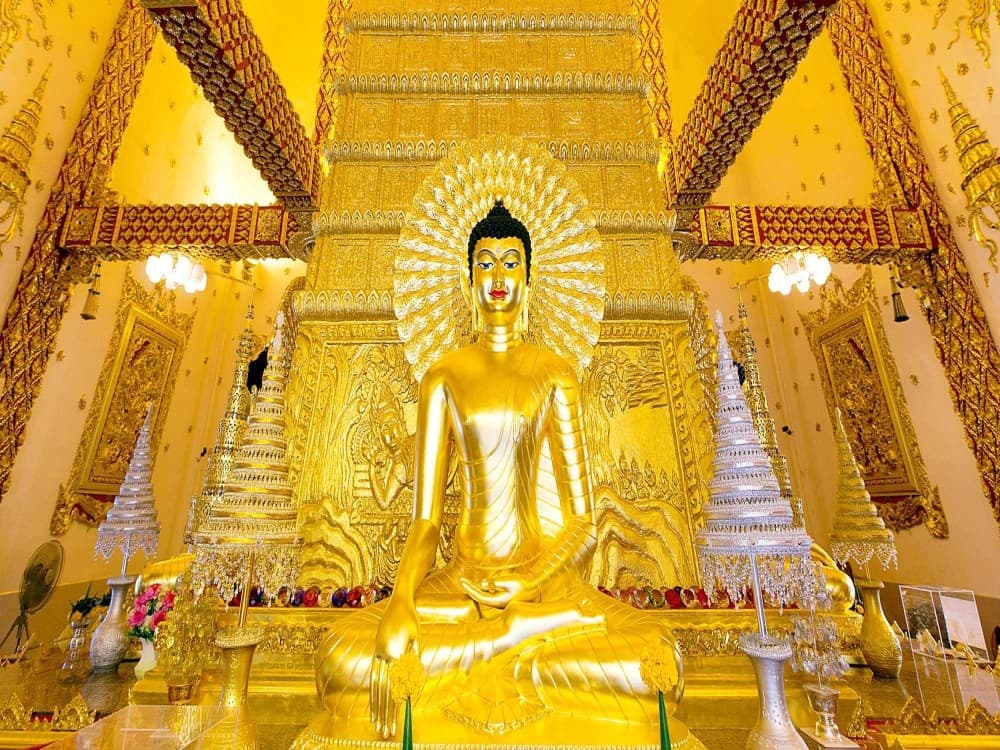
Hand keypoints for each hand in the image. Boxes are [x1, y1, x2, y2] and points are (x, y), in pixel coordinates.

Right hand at [370, 598, 418, 737]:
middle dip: (386, 713)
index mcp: (396, 653)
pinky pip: (374, 674)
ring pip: (376, 684)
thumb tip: (410, 685)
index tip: (397, 721)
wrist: (399, 601)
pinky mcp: (376, 650)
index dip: (396, 704)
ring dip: (378, 706)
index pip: (396, 685)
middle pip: (385, 689)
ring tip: (378, 724)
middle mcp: (384, 654)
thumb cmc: (412, 620)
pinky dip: (374, 690)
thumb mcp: (417, 639)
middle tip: (386, 731)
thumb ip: (412, 662)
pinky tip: (374, 703)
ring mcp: (378, 652)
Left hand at [460, 573, 538, 608]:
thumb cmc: (524, 584)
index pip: (478, 595)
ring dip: (475, 587)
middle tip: (461, 580)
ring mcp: (500, 600)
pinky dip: (483, 587)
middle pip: (479, 595)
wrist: (536, 587)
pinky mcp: (503, 596)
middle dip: (470, 587)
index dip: (469, 588)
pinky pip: (490, 592)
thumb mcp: (509, 581)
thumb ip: (495, 582)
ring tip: (467, 582)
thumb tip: (482, 583)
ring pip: (484, 594)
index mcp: (498, 600)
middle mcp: (498, 602)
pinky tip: (480, 584)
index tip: (461, 580)